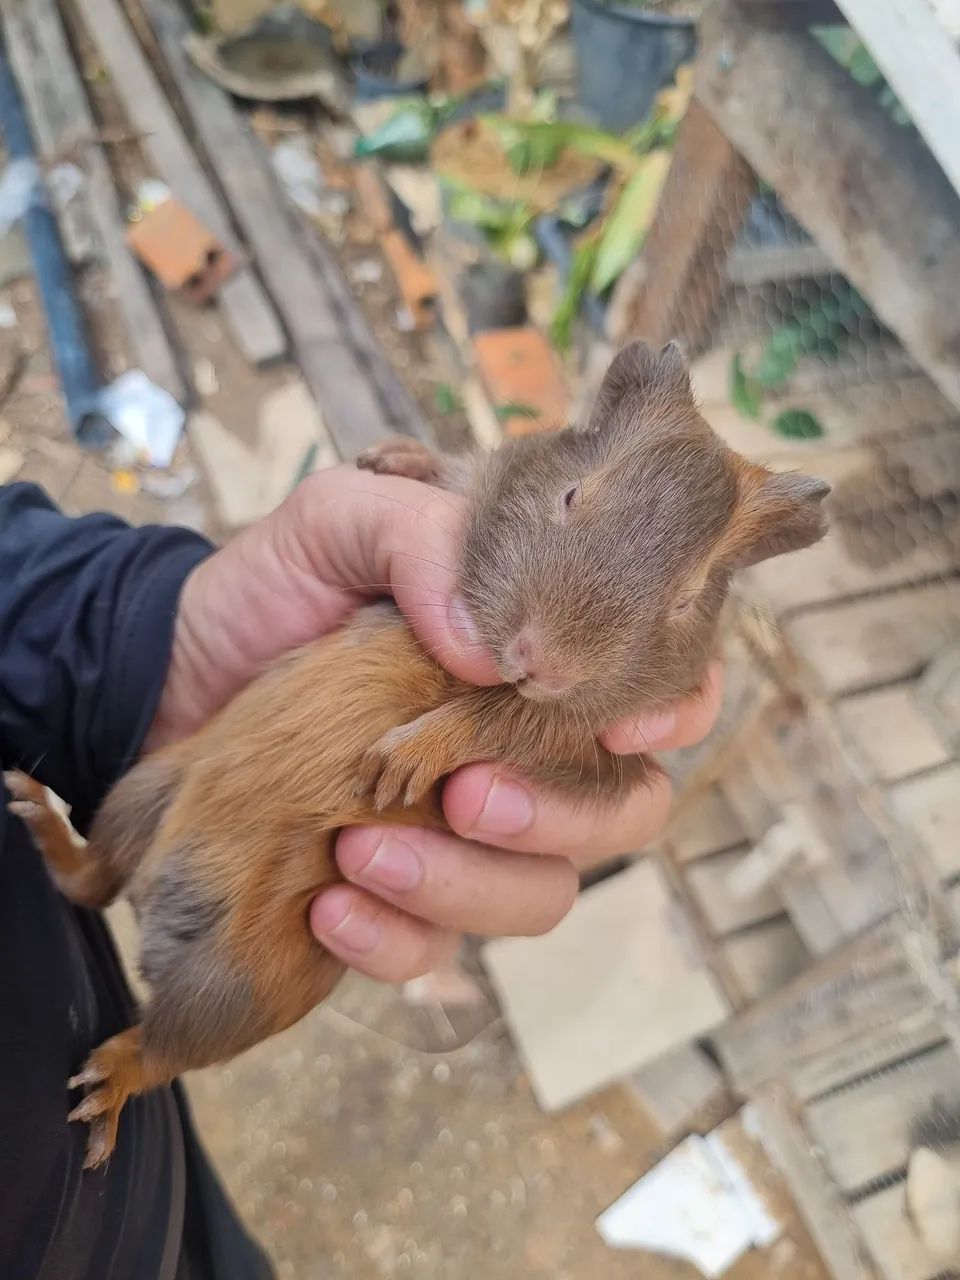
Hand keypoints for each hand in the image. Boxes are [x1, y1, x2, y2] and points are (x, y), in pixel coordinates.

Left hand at [149, 465, 723, 981]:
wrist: (168, 676)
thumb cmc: (271, 591)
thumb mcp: (341, 519)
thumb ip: (425, 542)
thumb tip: (491, 650)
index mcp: (533, 655)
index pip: (658, 687)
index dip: (673, 712)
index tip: (625, 730)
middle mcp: (520, 749)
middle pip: (624, 813)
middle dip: (561, 819)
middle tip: (465, 796)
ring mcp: (467, 834)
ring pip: (539, 897)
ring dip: (463, 885)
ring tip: (362, 847)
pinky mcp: (401, 900)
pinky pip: (435, 955)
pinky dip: (393, 943)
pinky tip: (327, 904)